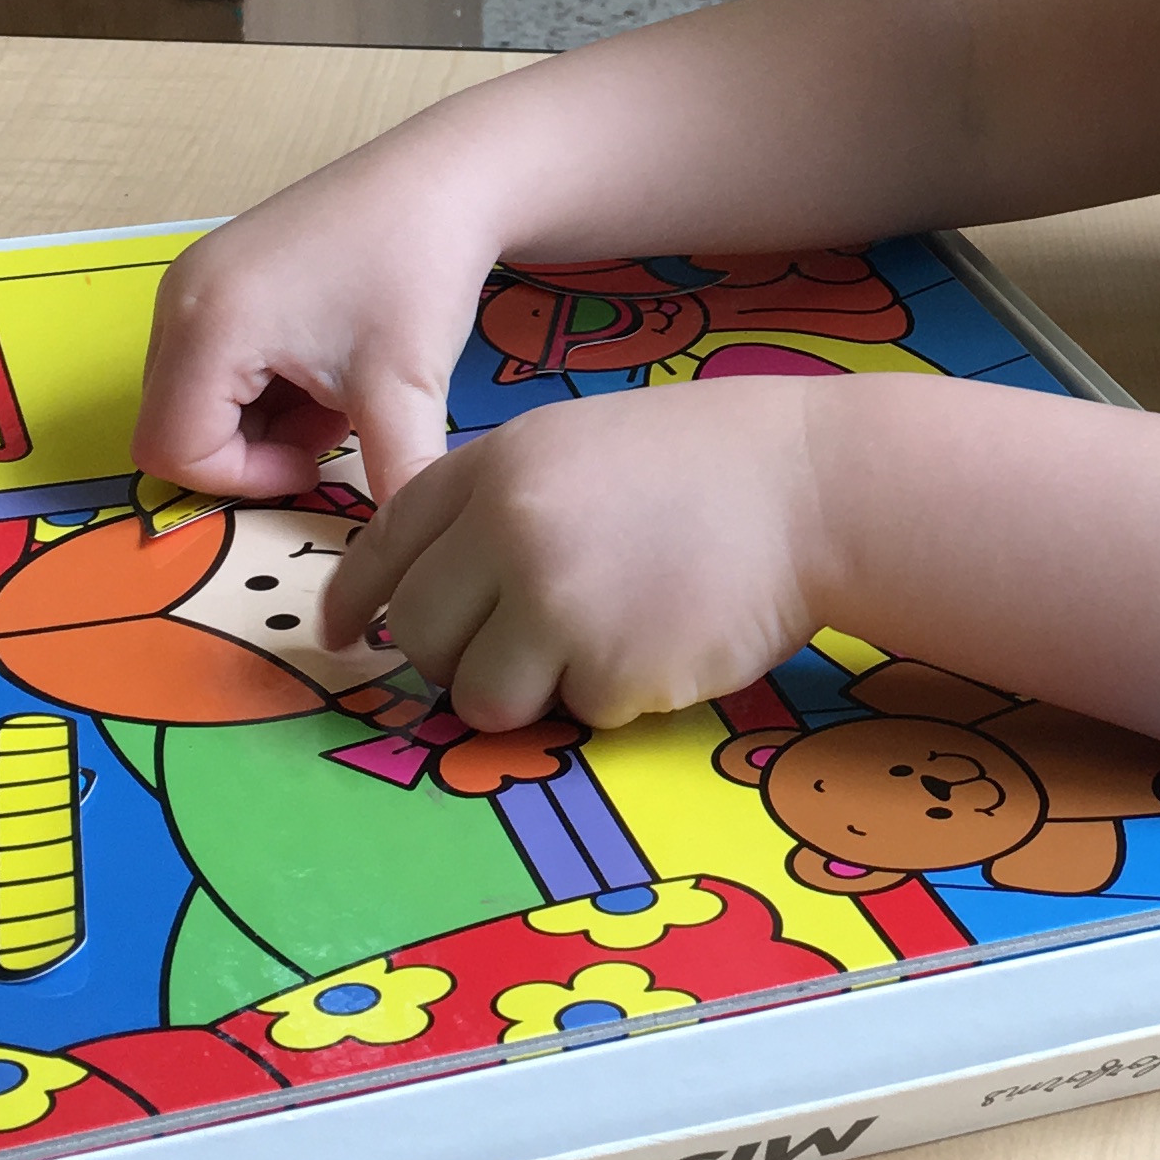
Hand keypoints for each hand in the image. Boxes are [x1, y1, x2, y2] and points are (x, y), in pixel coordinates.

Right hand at [134, 156, 500, 508]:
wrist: (447, 178)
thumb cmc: (421, 272)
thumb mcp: (408, 391)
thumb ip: (397, 484)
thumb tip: (403, 560)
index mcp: (208, 324)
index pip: (174, 451)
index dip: (245, 480)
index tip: (321, 458)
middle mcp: (179, 298)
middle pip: (175, 425)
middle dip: (254, 450)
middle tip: (335, 423)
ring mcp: (191, 281)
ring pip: (194, 397)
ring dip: (262, 419)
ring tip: (338, 388)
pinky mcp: (216, 273)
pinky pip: (210, 361)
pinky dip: (263, 385)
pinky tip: (327, 361)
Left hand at [322, 381, 832, 733]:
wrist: (819, 489)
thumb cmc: (711, 465)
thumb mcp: (582, 446)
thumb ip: (503, 504)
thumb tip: (437, 586)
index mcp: (498, 466)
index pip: (387, 541)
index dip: (356, 597)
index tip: (340, 635)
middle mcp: (509, 531)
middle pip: (419, 635)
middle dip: (454, 658)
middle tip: (519, 649)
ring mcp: (555, 603)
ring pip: (481, 696)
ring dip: (529, 690)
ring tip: (601, 645)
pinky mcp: (609, 669)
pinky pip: (573, 714)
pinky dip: (611, 696)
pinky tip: (662, 642)